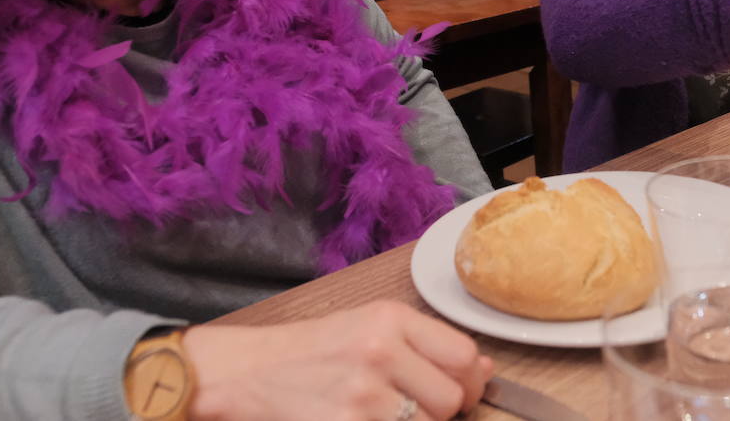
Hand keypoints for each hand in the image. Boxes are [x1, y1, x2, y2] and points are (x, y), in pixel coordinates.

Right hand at [183, 301, 492, 420]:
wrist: (246, 371)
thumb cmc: (310, 352)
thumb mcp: (369, 327)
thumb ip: (425, 344)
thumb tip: (483, 369)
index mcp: (390, 318)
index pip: (464, 355)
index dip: (470, 382)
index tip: (461, 392)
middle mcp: (379, 350)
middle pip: (449, 400)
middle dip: (441, 414)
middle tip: (416, 410)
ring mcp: (361, 394)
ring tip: (383, 414)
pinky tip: (364, 420)